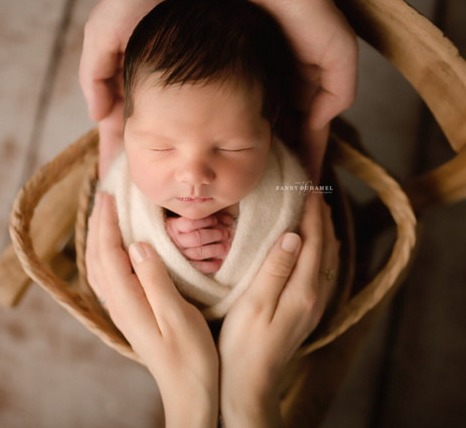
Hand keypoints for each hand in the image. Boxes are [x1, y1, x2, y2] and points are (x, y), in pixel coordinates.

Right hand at [79, 0, 222, 177]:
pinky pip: (200, 113)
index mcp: (123, 83)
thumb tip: (97, 117)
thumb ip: (96, 74)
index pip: (117, 130)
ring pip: (173, 131)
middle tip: (151, 194)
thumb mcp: (102, 34)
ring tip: (177, 182)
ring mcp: (176, 88)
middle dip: (147, 164)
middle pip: (147, 137)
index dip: (115, 157)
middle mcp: (150, 90)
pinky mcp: (201, 80)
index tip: (115, 187)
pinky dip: (198, 134)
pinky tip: (203, 153)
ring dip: (173, 155)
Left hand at [86, 191, 218, 426]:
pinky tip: (116, 248)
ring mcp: (123, 310)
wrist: (189, 390)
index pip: (109, 253)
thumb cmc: (190, 355)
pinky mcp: (131, 312)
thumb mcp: (176, 315)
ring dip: (99, 237)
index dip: (108, 223)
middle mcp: (119, 304)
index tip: (110, 195)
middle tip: (104, 195)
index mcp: (128, 301)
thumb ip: (154, 279)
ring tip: (105, 214)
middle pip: (98, 257)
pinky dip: (106, 254)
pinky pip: (109, 276)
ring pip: (100, 267)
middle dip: (98, 224)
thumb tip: (137, 245)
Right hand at [165, 213, 235, 272]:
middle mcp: (175, 241)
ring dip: (215, 249)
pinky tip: (219, 262)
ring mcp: (179, 255)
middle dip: (214, 235)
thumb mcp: (185, 218)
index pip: (191, 222)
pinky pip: (197, 268)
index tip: (216, 220)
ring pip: (198, 253)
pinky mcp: (183, 266)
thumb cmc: (180, 228)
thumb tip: (229, 220)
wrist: (162, 244)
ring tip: (227, 246)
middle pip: (197, 238)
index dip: (206, 221)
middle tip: (226, 233)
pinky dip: (210, 266)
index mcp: (174, 226)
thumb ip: (205, 217)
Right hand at [219, 194, 339, 426]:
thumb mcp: (256, 303)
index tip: (308, 187)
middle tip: (313, 191)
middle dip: (321, 217)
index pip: (313, 241)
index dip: (312, 213)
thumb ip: (276, 268)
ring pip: (327, 259)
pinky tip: (317, 248)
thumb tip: (294, 235)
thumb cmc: (244, 344)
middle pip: (325, 247)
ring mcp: (312, 305)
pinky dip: (322, 251)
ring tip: (318, 211)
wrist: (250, 385)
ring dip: (323, 232)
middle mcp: (315, 295)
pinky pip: (323, 272)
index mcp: (303, 290)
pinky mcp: (306, 311)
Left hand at [223, 0, 357, 181]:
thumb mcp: (339, 55)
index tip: (298, 196)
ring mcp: (259, 87)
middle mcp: (283, 95)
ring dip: (249, 153)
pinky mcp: (236, 75)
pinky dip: (228, 128)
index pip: (308, 140)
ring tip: (238, 181)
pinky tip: (218, 149)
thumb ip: (336, 95)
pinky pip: (232, 107)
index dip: (305, 165)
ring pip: (254, 129)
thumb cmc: (311, 11)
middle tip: (264, 195)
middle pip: (280, 140)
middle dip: (275, 165)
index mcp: (308, 95)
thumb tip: (316, 125)